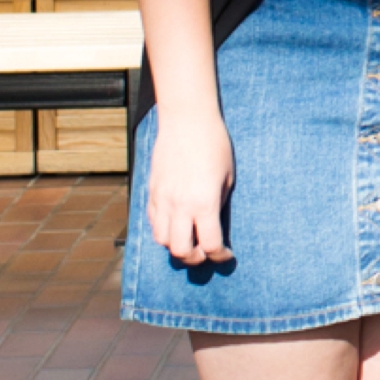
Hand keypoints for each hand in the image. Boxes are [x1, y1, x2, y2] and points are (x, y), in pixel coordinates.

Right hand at [148, 107, 235, 263]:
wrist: (187, 120)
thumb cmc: (214, 145)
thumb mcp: (227, 177)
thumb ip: (218, 204)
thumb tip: (213, 224)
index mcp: (204, 203)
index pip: (210, 245)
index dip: (220, 256)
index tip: (226, 254)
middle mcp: (180, 206)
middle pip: (181, 251)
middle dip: (195, 258)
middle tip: (205, 252)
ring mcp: (163, 200)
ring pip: (162, 241)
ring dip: (176, 246)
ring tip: (189, 240)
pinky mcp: (152, 192)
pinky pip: (154, 222)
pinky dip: (164, 231)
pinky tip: (176, 224)